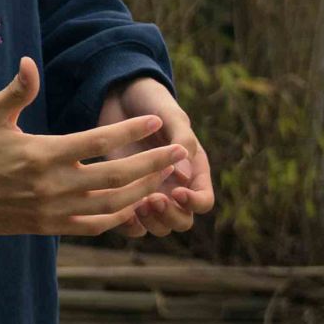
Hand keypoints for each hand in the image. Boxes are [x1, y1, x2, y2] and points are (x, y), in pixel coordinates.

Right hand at [0, 57, 181, 236]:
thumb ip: (17, 90)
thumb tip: (30, 62)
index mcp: (43, 153)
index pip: (98, 142)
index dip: (130, 132)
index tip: (154, 121)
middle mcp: (53, 185)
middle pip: (116, 177)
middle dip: (152, 164)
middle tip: (179, 152)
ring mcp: (53, 210)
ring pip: (112, 205)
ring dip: (143, 191)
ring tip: (166, 177)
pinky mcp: (49, 227)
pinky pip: (94, 226)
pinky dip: (119, 218)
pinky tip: (136, 205)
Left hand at [96, 73, 214, 238]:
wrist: (120, 96)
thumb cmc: (151, 102)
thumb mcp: (170, 114)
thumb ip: (182, 139)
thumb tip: (184, 176)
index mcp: (194, 170)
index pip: (204, 201)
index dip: (194, 203)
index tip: (178, 191)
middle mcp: (175, 186)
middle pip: (183, 221)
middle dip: (170, 216)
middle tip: (153, 200)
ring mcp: (150, 193)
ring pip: (159, 227)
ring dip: (150, 223)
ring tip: (136, 205)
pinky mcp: (125, 195)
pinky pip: (132, 224)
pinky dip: (128, 225)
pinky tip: (121, 211)